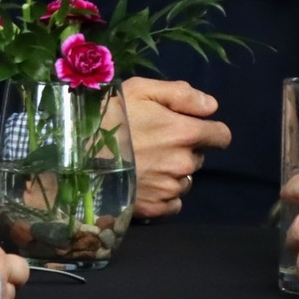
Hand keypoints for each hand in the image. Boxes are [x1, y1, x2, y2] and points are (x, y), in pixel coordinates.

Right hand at [122, 77, 230, 217]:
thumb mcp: (142, 90)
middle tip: (155, 142)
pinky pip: (173, 202)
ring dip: (173, 172)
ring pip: (185, 180)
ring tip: (145, 163)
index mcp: (185, 132)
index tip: (193, 128)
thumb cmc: (110, 116)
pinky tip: (143, 182)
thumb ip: (181, 94)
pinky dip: (164, 194)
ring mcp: (169, 188)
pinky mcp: (155, 208)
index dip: (210, 131)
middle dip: (184, 149)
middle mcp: (183, 163)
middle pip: (198, 157)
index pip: (221, 136)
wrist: (77, 154)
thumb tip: (212, 107)